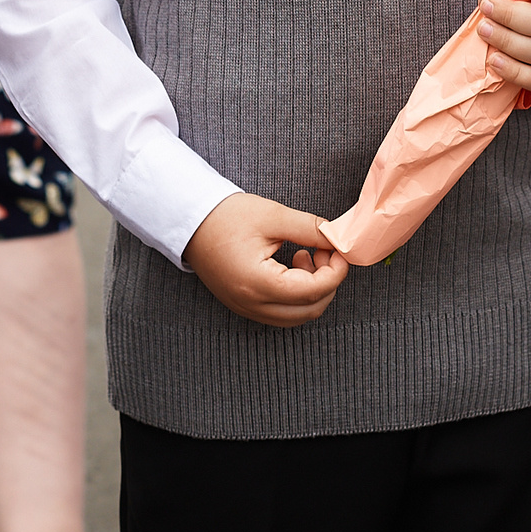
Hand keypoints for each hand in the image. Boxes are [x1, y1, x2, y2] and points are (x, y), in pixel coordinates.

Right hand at [182, 192, 347, 327]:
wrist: (190, 221)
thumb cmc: (225, 216)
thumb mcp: (273, 216)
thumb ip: (310, 229)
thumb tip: (337, 238)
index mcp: (258, 283)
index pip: (313, 291)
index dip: (336, 272)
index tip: (340, 251)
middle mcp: (252, 303)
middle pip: (310, 310)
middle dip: (328, 282)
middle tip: (326, 252)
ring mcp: (247, 308)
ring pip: (297, 316)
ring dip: (313, 291)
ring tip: (306, 255)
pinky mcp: (244, 305)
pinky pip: (282, 312)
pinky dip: (297, 296)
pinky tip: (293, 267)